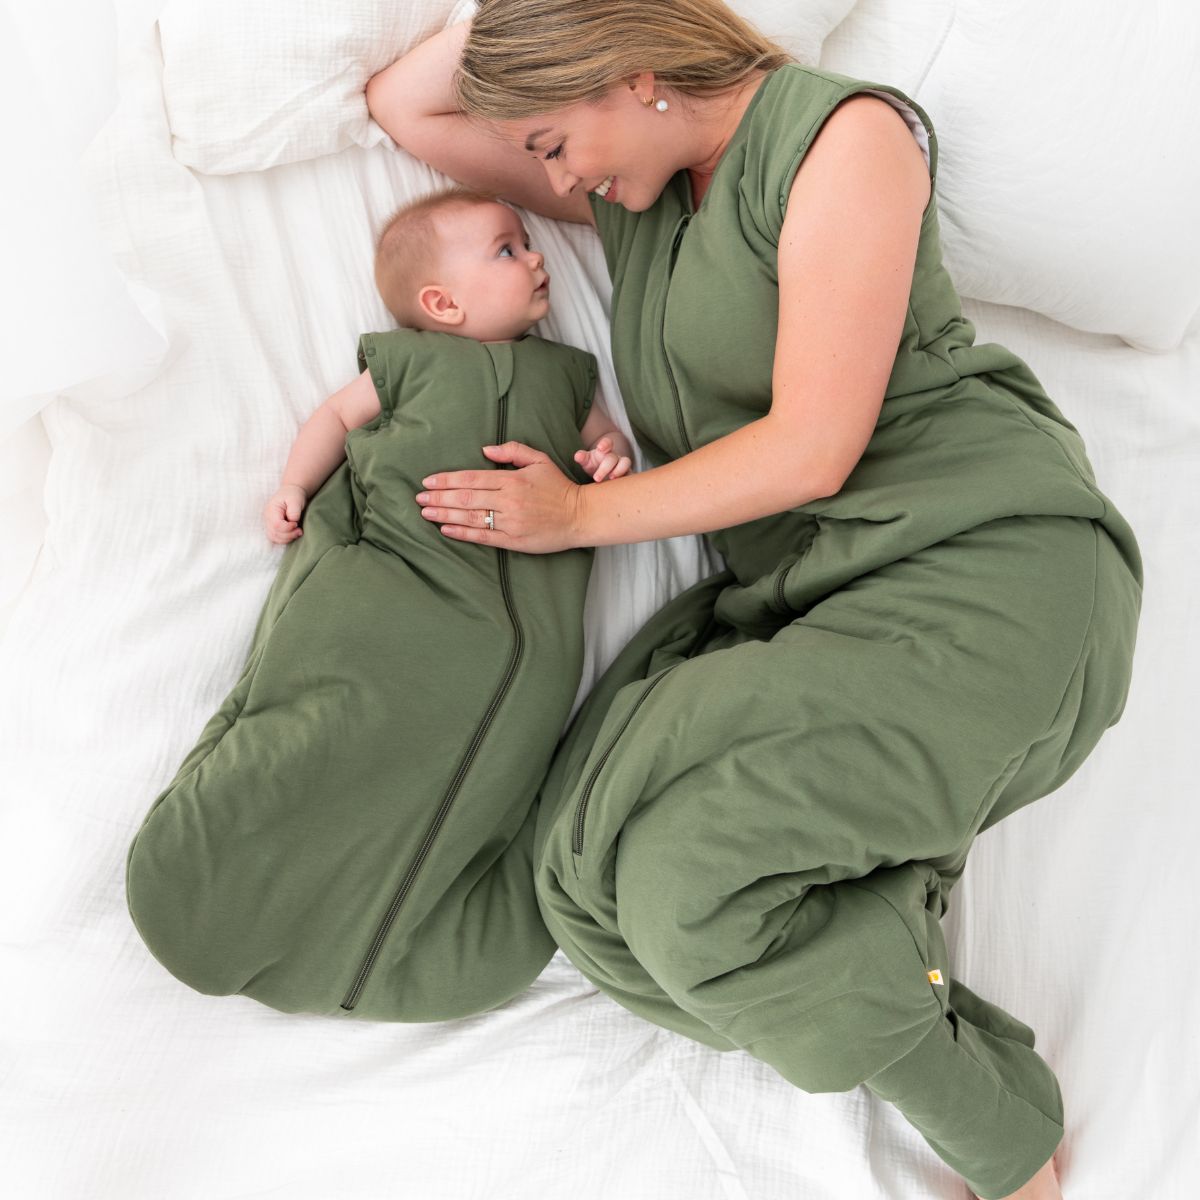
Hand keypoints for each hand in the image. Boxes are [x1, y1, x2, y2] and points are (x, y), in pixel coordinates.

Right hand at [263, 484, 306, 543]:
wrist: (291, 493)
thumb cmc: (293, 495)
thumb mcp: (296, 500)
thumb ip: (294, 511)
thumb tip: (293, 521)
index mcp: (271, 510)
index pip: (276, 525)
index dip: (288, 528)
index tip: (296, 524)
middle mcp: (267, 518)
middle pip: (274, 533)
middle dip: (289, 535)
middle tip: (300, 530)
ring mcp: (268, 523)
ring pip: (274, 538)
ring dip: (287, 539)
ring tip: (298, 532)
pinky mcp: (272, 527)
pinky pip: (275, 538)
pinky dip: (285, 539)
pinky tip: (293, 534)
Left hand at [414, 442, 586, 553]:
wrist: (581, 515)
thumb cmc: (559, 486)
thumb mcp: (539, 460)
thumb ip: (512, 451)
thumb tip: (485, 450)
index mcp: (512, 479)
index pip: (471, 478)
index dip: (447, 480)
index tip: (428, 482)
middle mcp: (508, 500)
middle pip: (466, 498)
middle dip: (439, 498)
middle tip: (419, 499)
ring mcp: (511, 521)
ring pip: (471, 517)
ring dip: (445, 515)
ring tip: (426, 513)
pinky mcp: (514, 540)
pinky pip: (483, 537)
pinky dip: (462, 533)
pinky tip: (446, 530)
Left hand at [574, 435, 632, 482]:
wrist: (603, 477)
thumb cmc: (594, 466)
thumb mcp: (587, 462)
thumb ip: (582, 458)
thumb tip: (577, 456)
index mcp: (605, 451)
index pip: (608, 443)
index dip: (605, 444)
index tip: (600, 448)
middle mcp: (615, 457)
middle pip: (613, 458)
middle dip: (605, 468)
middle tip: (596, 478)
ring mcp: (623, 465)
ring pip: (626, 463)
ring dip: (619, 470)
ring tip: (611, 479)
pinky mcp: (628, 475)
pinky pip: (631, 475)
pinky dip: (627, 479)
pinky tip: (619, 486)